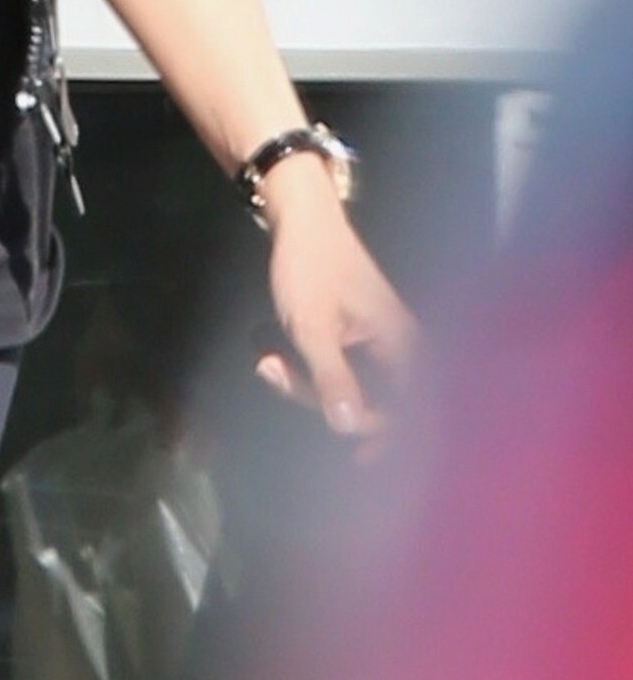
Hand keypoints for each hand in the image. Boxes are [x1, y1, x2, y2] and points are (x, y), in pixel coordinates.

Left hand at [256, 162, 415, 441]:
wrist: (300, 219)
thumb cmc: (310, 267)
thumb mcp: (312, 327)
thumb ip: (333, 379)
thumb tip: (350, 430)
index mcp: (404, 346)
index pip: (415, 413)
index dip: (392, 439)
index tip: (358, 461)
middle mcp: (400, 349)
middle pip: (373, 407)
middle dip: (316, 399)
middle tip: (272, 371)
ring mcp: (376, 346)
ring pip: (346, 392)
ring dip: (301, 384)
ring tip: (265, 355)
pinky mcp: (353, 342)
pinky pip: (333, 374)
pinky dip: (302, 371)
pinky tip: (271, 351)